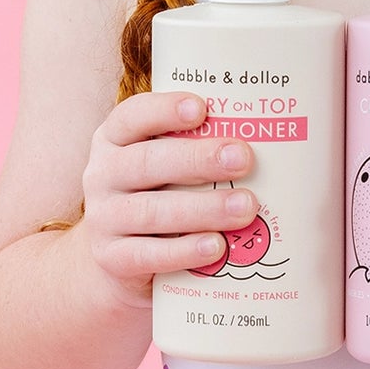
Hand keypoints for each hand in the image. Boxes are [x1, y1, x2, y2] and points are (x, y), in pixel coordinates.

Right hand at [78, 92, 258, 310]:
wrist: (117, 259)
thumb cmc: (155, 195)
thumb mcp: (162, 165)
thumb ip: (193, 147)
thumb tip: (267, 135)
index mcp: (113, 139)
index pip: (132, 116)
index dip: (164, 110)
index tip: (203, 108)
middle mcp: (102, 174)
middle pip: (147, 162)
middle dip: (198, 159)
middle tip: (243, 158)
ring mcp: (103, 219)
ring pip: (152, 211)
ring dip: (203, 209)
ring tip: (246, 206)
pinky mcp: (112, 260)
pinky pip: (149, 255)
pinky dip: (184, 251)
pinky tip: (216, 246)